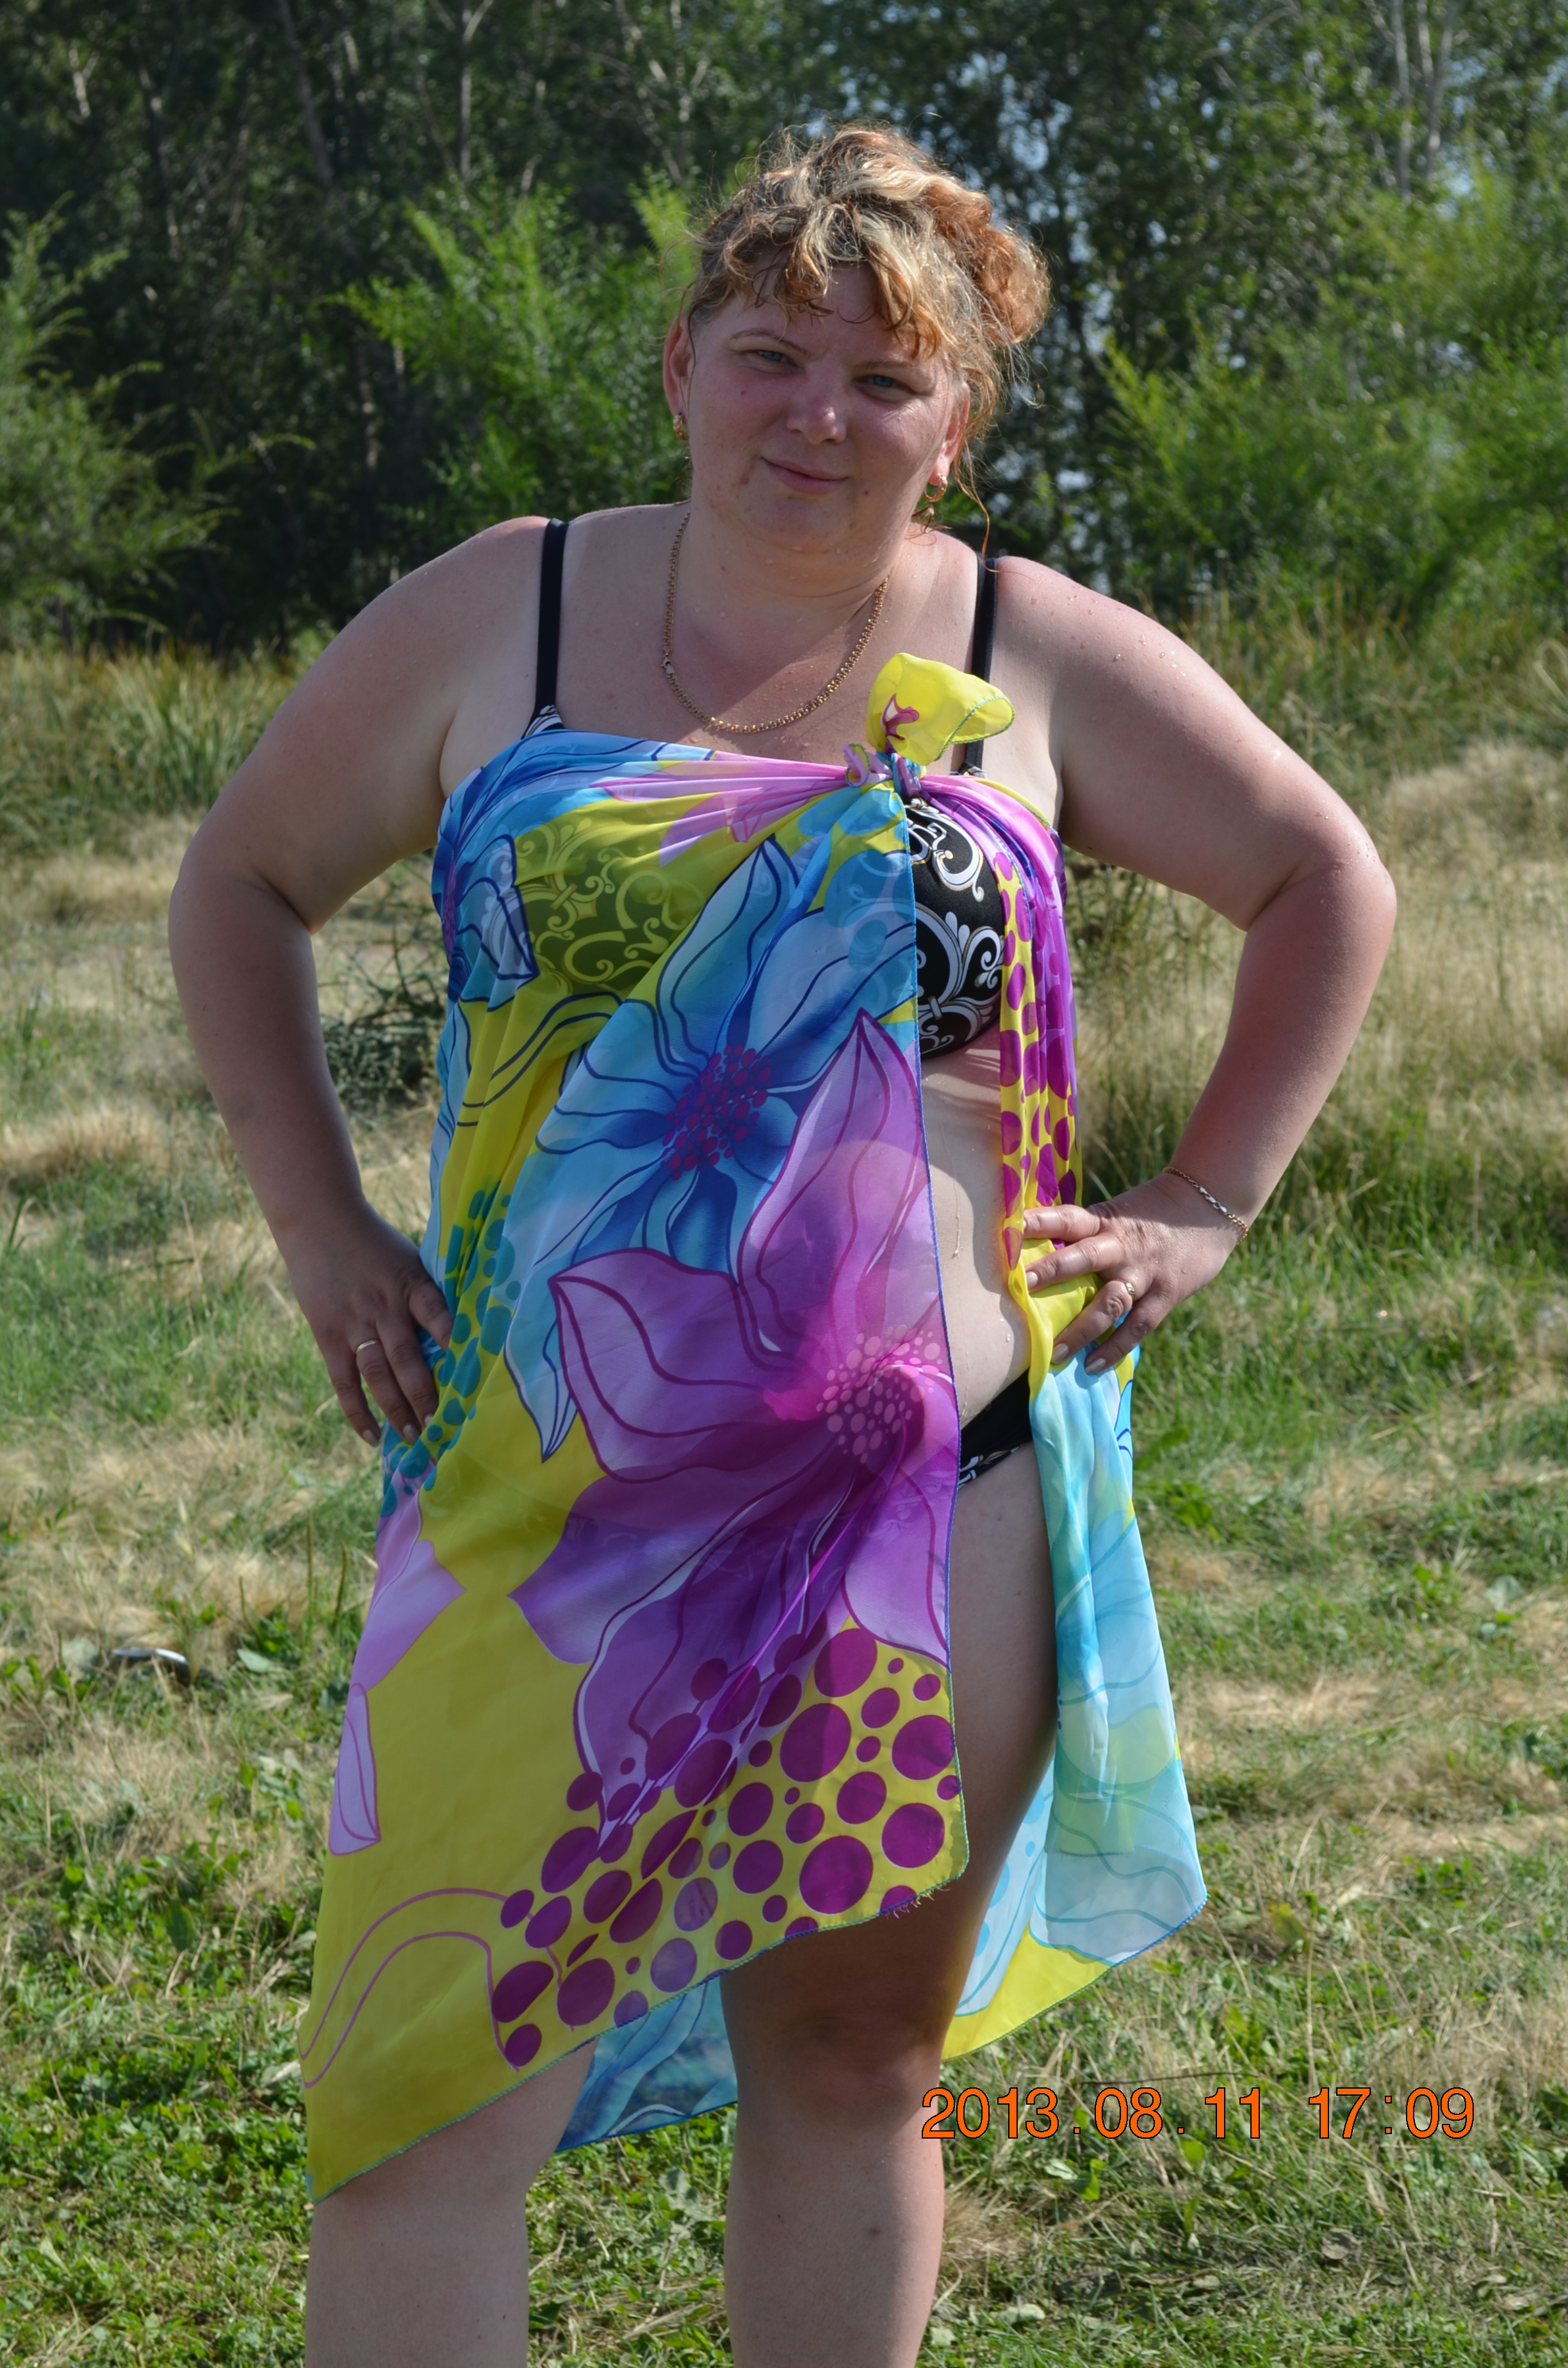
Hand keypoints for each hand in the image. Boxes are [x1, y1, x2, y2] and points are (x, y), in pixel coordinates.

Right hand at [280, 1205, 453, 1447]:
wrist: (319, 1221)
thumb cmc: (375, 1243)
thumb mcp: (410, 1259)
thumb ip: (429, 1293)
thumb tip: (464, 1331)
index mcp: (412, 1284)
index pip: (439, 1316)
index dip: (456, 1344)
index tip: (475, 1373)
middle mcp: (384, 1307)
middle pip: (408, 1359)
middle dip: (426, 1396)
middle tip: (443, 1427)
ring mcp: (354, 1323)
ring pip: (378, 1375)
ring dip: (396, 1409)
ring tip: (413, 1436)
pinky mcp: (328, 1335)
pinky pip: (344, 1381)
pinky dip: (357, 1411)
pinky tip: (371, 1436)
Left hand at [1020, 1173, 1241, 1373]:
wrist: (1208, 1208)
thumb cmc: (1152, 1213)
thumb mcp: (1116, 1213)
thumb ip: (1085, 1232)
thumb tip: (1037, 1247)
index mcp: (1104, 1222)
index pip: (1066, 1218)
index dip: (1039, 1222)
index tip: (1010, 1228)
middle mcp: (1121, 1246)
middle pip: (1082, 1258)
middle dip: (1052, 1271)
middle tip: (1022, 1286)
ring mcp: (1144, 1273)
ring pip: (1109, 1302)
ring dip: (1081, 1327)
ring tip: (1054, 1351)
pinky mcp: (1165, 1295)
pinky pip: (1137, 1326)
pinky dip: (1115, 1348)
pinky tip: (1092, 1366)